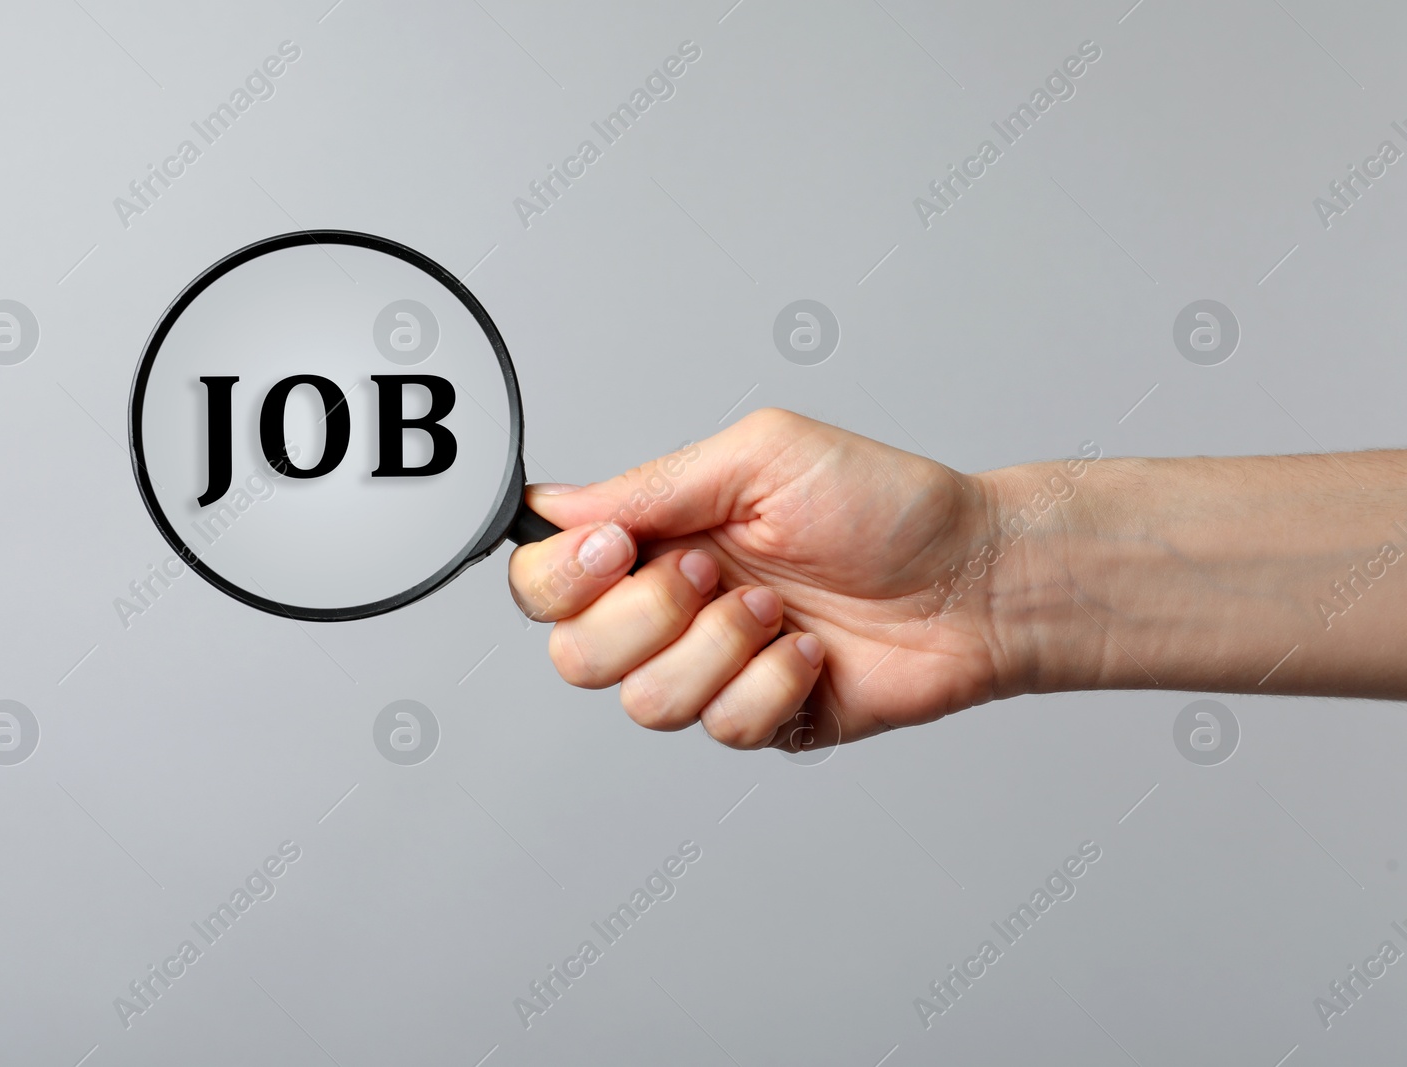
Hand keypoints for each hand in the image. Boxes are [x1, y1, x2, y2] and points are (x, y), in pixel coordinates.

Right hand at [507, 408, 1014, 751]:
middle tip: (713, 572)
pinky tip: (812, 650)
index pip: (547, 580)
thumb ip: (652, 485)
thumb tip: (556, 504)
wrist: (974, 578)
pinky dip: (774, 683)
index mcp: (659, 538)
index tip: (616, 550)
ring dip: (718, 649)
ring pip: (646, 703)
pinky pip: (725, 728)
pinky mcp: (760, 718)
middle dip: (646, 617)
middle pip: (576, 655)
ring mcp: (713, 669)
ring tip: (778, 609)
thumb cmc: (883, 504)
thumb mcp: (760, 456)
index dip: (560, 577)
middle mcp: (672, 609)